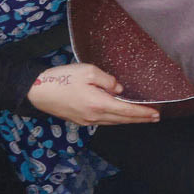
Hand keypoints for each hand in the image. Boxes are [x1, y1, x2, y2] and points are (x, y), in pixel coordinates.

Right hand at [27, 63, 160, 125]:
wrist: (38, 91)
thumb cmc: (62, 78)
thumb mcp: (88, 71)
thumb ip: (108, 80)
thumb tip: (119, 90)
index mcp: (99, 104)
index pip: (127, 111)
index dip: (143, 113)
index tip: (156, 114)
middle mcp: (95, 116)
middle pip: (122, 120)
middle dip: (140, 119)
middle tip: (155, 118)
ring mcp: (87, 120)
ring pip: (113, 122)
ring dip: (128, 120)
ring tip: (141, 117)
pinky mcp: (80, 120)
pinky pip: (103, 121)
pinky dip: (116, 119)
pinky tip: (119, 115)